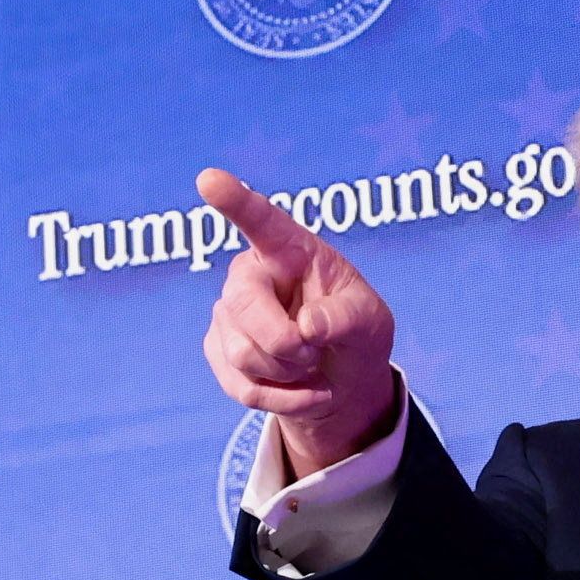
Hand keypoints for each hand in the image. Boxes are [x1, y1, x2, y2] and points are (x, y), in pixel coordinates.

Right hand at [199, 171, 401, 475]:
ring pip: (243, 353)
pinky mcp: (218, 350)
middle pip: (243, 305)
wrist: (341, 380)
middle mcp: (250, 274)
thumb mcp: (370, 321)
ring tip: (312, 366)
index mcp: (289, 249)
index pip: (260, 220)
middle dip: (287, 343)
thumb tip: (307, 326)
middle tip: (317, 353)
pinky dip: (283, 399)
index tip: (208, 180)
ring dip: (290, 374)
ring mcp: (227, 313)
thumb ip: (347, 318)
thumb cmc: (356, 333)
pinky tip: (303, 391)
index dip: (234, 201)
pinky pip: (243, 387)